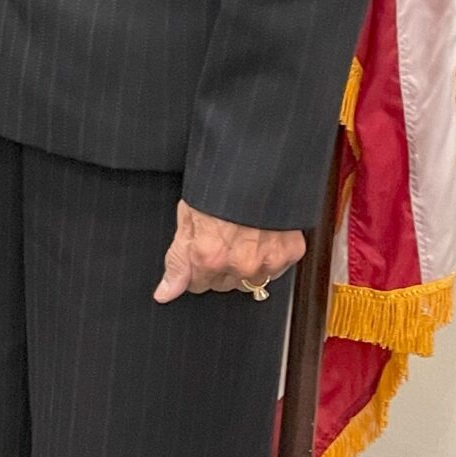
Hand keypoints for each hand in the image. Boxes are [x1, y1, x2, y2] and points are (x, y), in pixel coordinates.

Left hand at [153, 200, 303, 303]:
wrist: (259, 164)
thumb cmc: (218, 185)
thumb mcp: (187, 217)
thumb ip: (177, 260)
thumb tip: (165, 293)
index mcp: (209, 257)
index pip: (196, 285)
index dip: (195, 265)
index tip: (199, 249)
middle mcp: (239, 265)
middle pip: (222, 283)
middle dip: (219, 266)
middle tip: (221, 235)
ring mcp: (267, 261)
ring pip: (249, 279)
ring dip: (244, 264)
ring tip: (241, 233)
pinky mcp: (290, 253)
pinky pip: (275, 267)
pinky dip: (269, 254)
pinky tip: (261, 233)